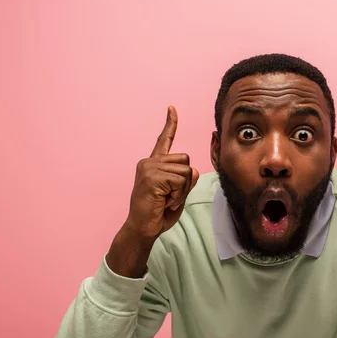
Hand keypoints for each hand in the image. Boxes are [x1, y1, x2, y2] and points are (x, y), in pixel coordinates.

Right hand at [124, 105, 198, 241]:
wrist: (143, 229)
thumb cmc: (159, 213)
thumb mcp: (178, 193)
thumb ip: (186, 179)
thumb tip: (193, 170)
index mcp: (154, 164)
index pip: (164, 140)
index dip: (170, 124)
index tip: (172, 108)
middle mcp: (149, 162)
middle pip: (186, 160)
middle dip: (186, 181)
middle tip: (171, 197)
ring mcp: (149, 168)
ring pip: (186, 172)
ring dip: (182, 190)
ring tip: (167, 200)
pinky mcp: (152, 176)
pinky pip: (181, 181)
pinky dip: (179, 195)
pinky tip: (165, 202)